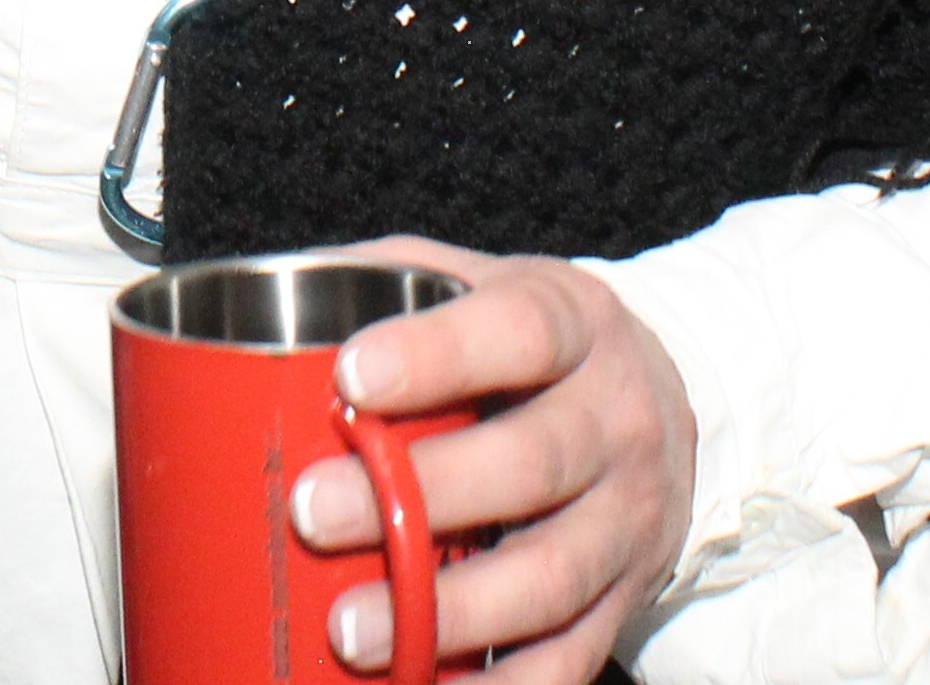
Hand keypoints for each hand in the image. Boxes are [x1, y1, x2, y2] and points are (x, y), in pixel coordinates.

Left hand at [290, 243, 694, 684]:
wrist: (664, 401)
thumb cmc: (542, 345)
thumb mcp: (485, 283)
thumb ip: (392, 282)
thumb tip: (265, 306)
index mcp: (577, 325)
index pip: (520, 331)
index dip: (437, 355)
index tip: (351, 377)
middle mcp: (618, 421)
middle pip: (531, 464)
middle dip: (418, 497)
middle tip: (314, 513)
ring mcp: (629, 518)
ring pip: (549, 576)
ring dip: (450, 611)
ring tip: (355, 630)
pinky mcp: (626, 598)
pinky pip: (568, 657)